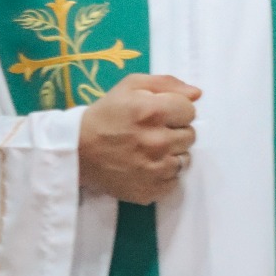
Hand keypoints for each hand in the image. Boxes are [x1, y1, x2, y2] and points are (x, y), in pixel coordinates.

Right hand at [78, 74, 199, 204]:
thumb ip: (167, 83)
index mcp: (153, 112)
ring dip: (172, 153)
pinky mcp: (151, 191)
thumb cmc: (106, 114)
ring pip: (185, 160)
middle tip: (153, 131)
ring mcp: (156, 169)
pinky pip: (174, 181)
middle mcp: (158, 141)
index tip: (160, 113)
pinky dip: (164, 174)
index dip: (176, 110)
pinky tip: (146, 166)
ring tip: (149, 149)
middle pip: (190, 135)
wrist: (78, 151)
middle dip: (175, 131)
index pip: (190, 110)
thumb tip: (197, 94)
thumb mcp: (130, 85)